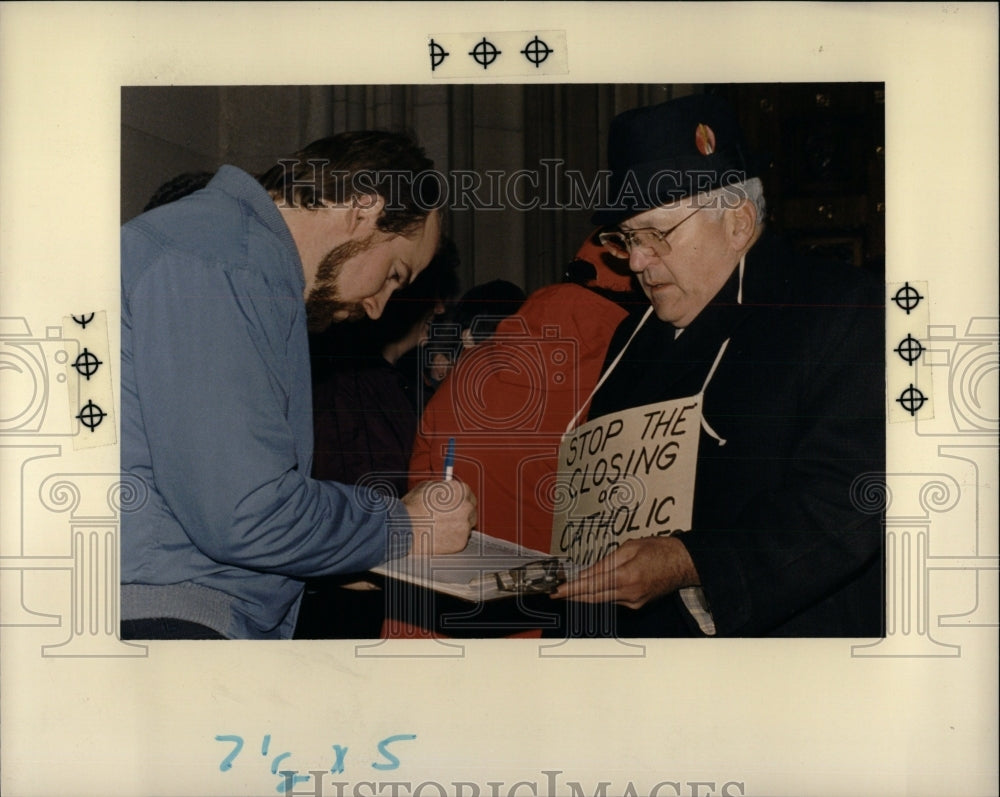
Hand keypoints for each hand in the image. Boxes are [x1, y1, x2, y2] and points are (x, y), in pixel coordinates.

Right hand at [401, 480, 476, 555]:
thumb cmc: (413, 507)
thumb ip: (442, 487)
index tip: (456, 506)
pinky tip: (440, 537)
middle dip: (461, 515)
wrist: (404, 527)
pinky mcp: (461, 542)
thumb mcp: (427, 487)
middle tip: (448, 518)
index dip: (461, 501)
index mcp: (461, 491)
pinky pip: (460, 540)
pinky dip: (452, 540)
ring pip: (466, 527)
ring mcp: (465, 526)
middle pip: (471, 512)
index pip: (469, 495)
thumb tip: (447, 489)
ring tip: (440, 528)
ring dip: (457, 527)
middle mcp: (467, 507)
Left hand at [553, 535, 698, 608]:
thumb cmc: (659, 550)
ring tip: (569, 589)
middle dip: (573, 595)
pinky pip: (613, 601)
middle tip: (555, 593)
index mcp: (627, 576)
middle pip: (593, 597)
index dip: (571, 589)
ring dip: (585, 595)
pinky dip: (600, 595)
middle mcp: (629, 594)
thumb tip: (587, 574)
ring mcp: (633, 602)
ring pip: (602, 600)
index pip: (591, 585)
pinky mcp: (637, 605)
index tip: (556, 592)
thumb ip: (606, 562)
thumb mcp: (630, 547)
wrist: (683, 564)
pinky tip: (591, 589)